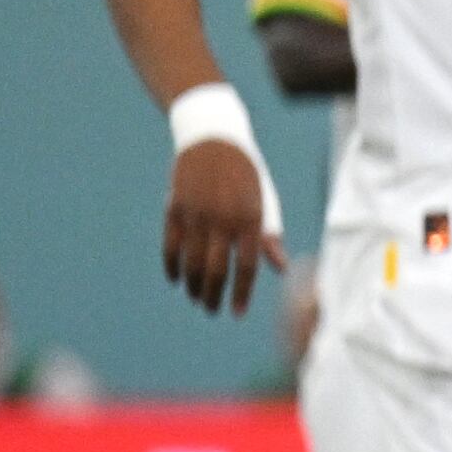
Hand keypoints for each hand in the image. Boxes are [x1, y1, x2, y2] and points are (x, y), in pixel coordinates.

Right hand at [163, 141, 281, 315]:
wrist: (213, 138)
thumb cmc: (247, 174)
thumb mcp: (265, 200)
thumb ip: (269, 235)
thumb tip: (280, 268)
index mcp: (250, 219)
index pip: (247, 266)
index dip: (242, 293)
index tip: (237, 313)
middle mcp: (223, 219)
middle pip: (216, 269)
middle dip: (214, 295)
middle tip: (213, 311)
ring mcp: (196, 214)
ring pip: (192, 261)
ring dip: (194, 285)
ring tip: (198, 298)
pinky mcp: (175, 208)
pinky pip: (171, 245)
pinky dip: (172, 266)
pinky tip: (177, 280)